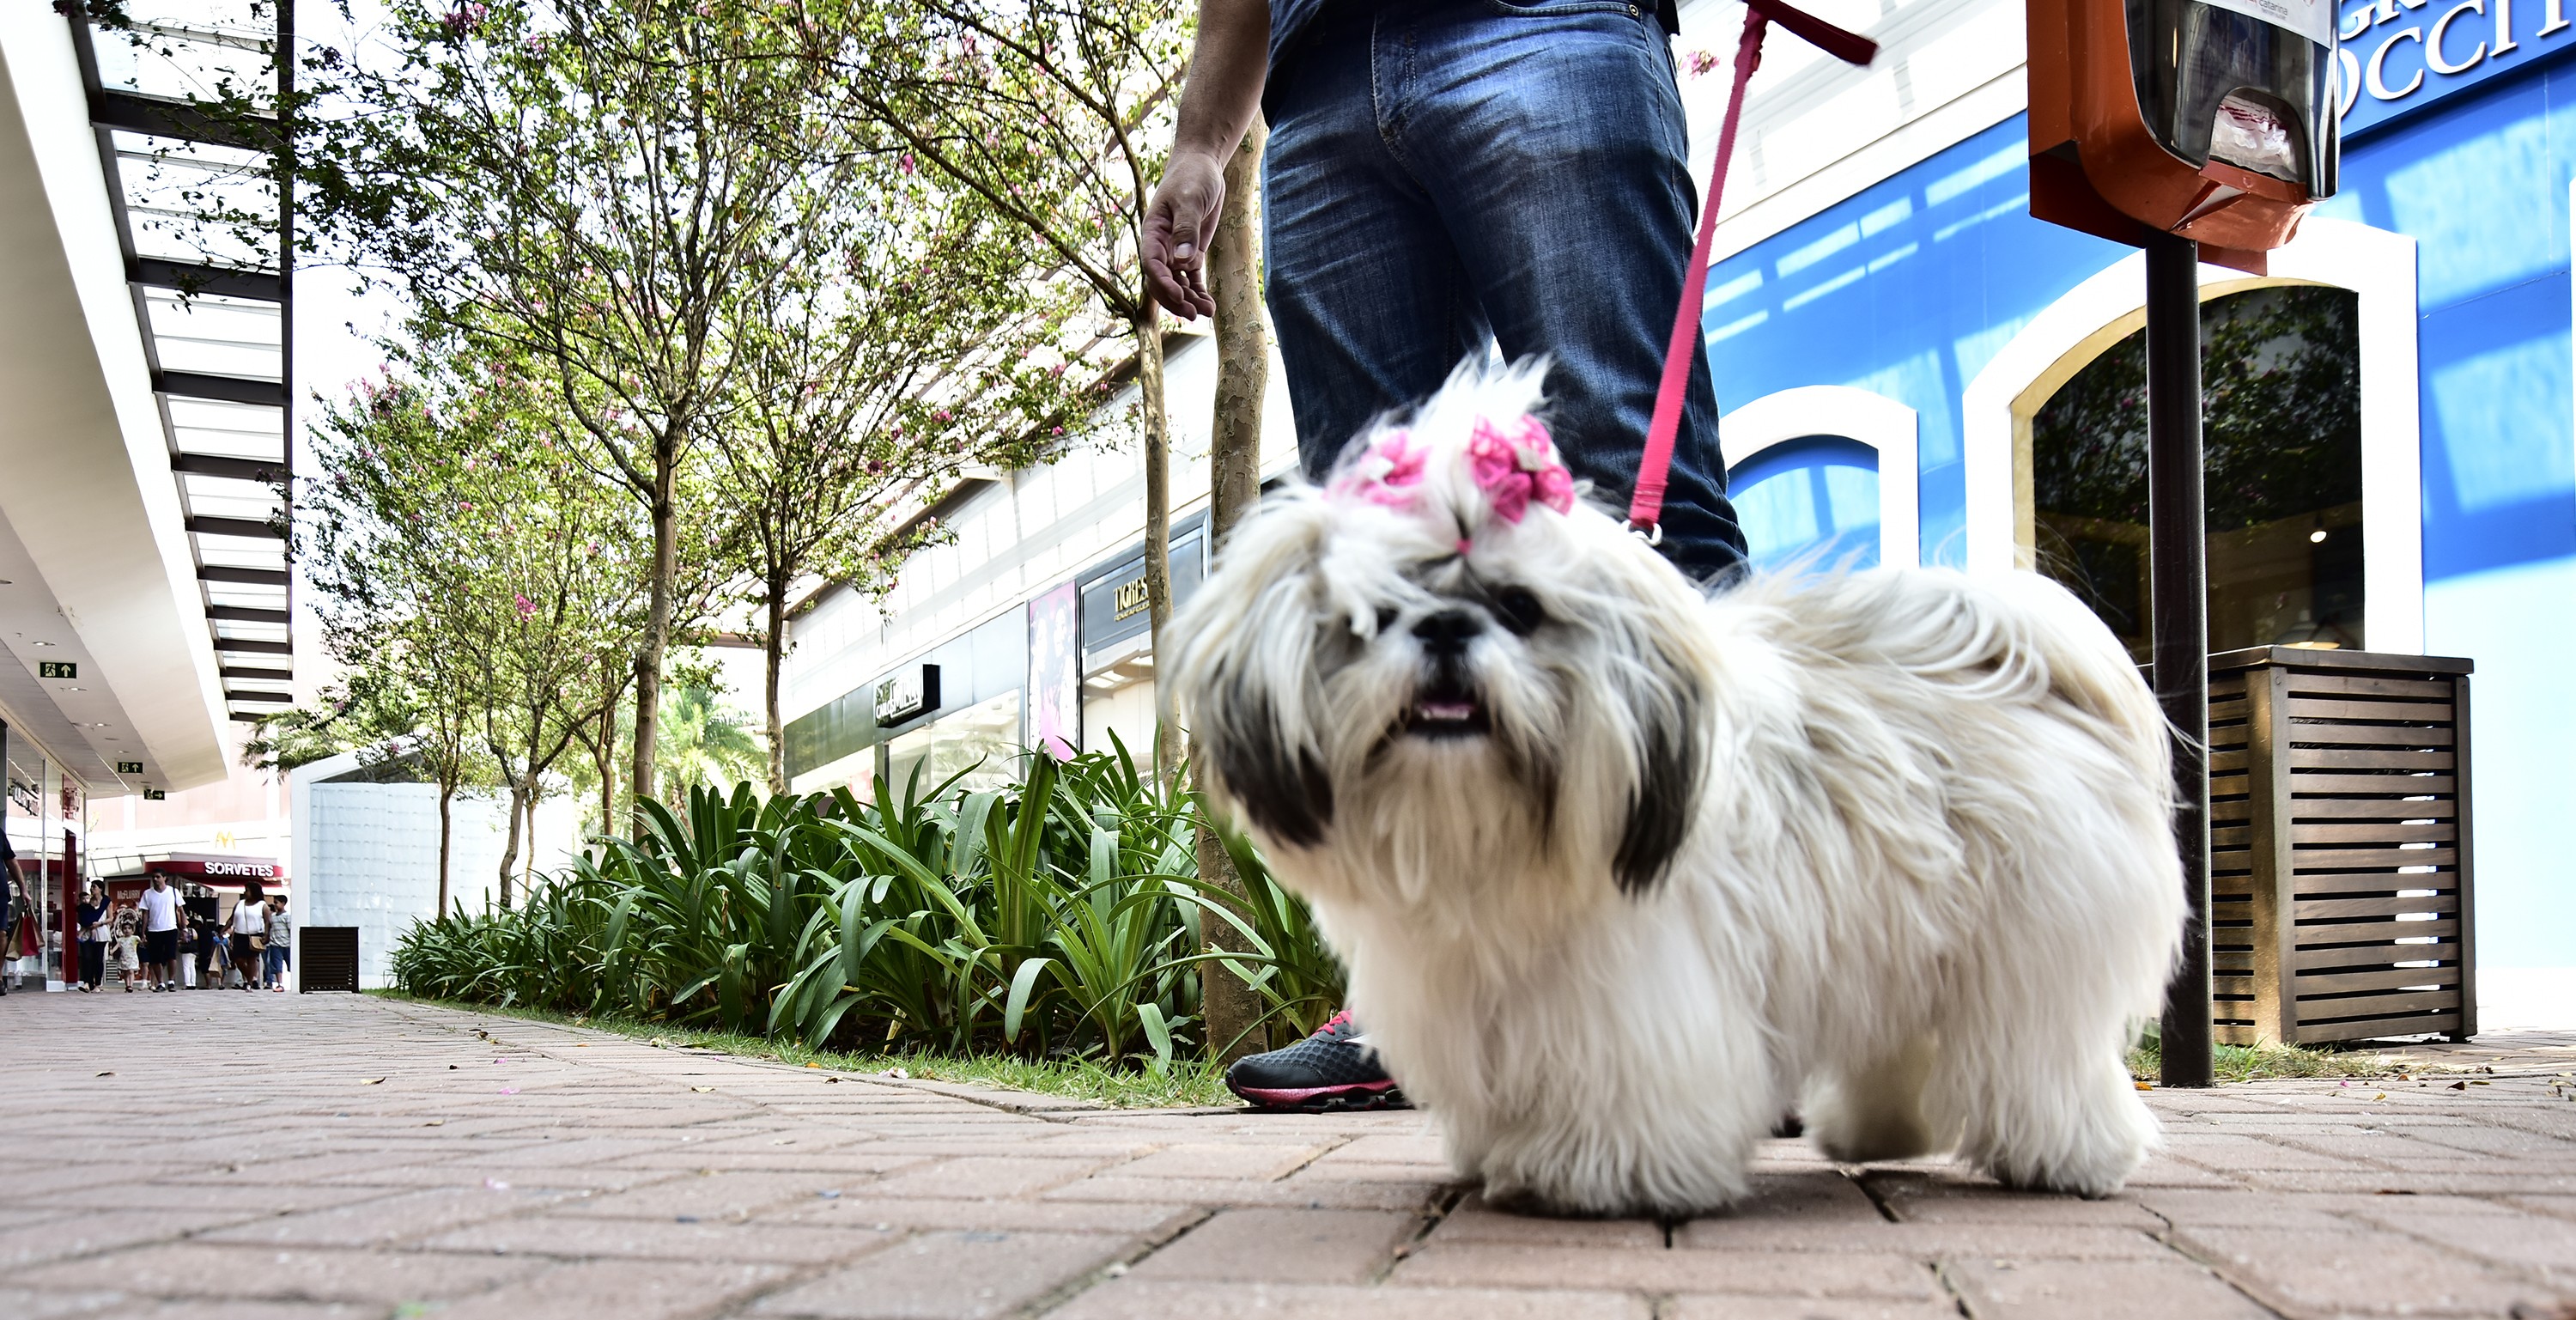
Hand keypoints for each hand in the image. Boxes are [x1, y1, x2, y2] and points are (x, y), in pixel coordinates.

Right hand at [1143, 148, 1226, 320]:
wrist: (1202, 167)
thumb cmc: (1192, 178)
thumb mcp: (1190, 200)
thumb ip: (1185, 229)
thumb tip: (1182, 260)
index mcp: (1153, 232)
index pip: (1152, 263)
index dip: (1163, 282)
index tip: (1179, 294)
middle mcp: (1161, 246)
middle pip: (1163, 280)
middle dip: (1176, 299)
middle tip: (1193, 314)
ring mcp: (1176, 252)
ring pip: (1178, 283)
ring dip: (1189, 299)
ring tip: (1207, 312)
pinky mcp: (1191, 254)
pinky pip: (1192, 279)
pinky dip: (1198, 292)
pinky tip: (1209, 306)